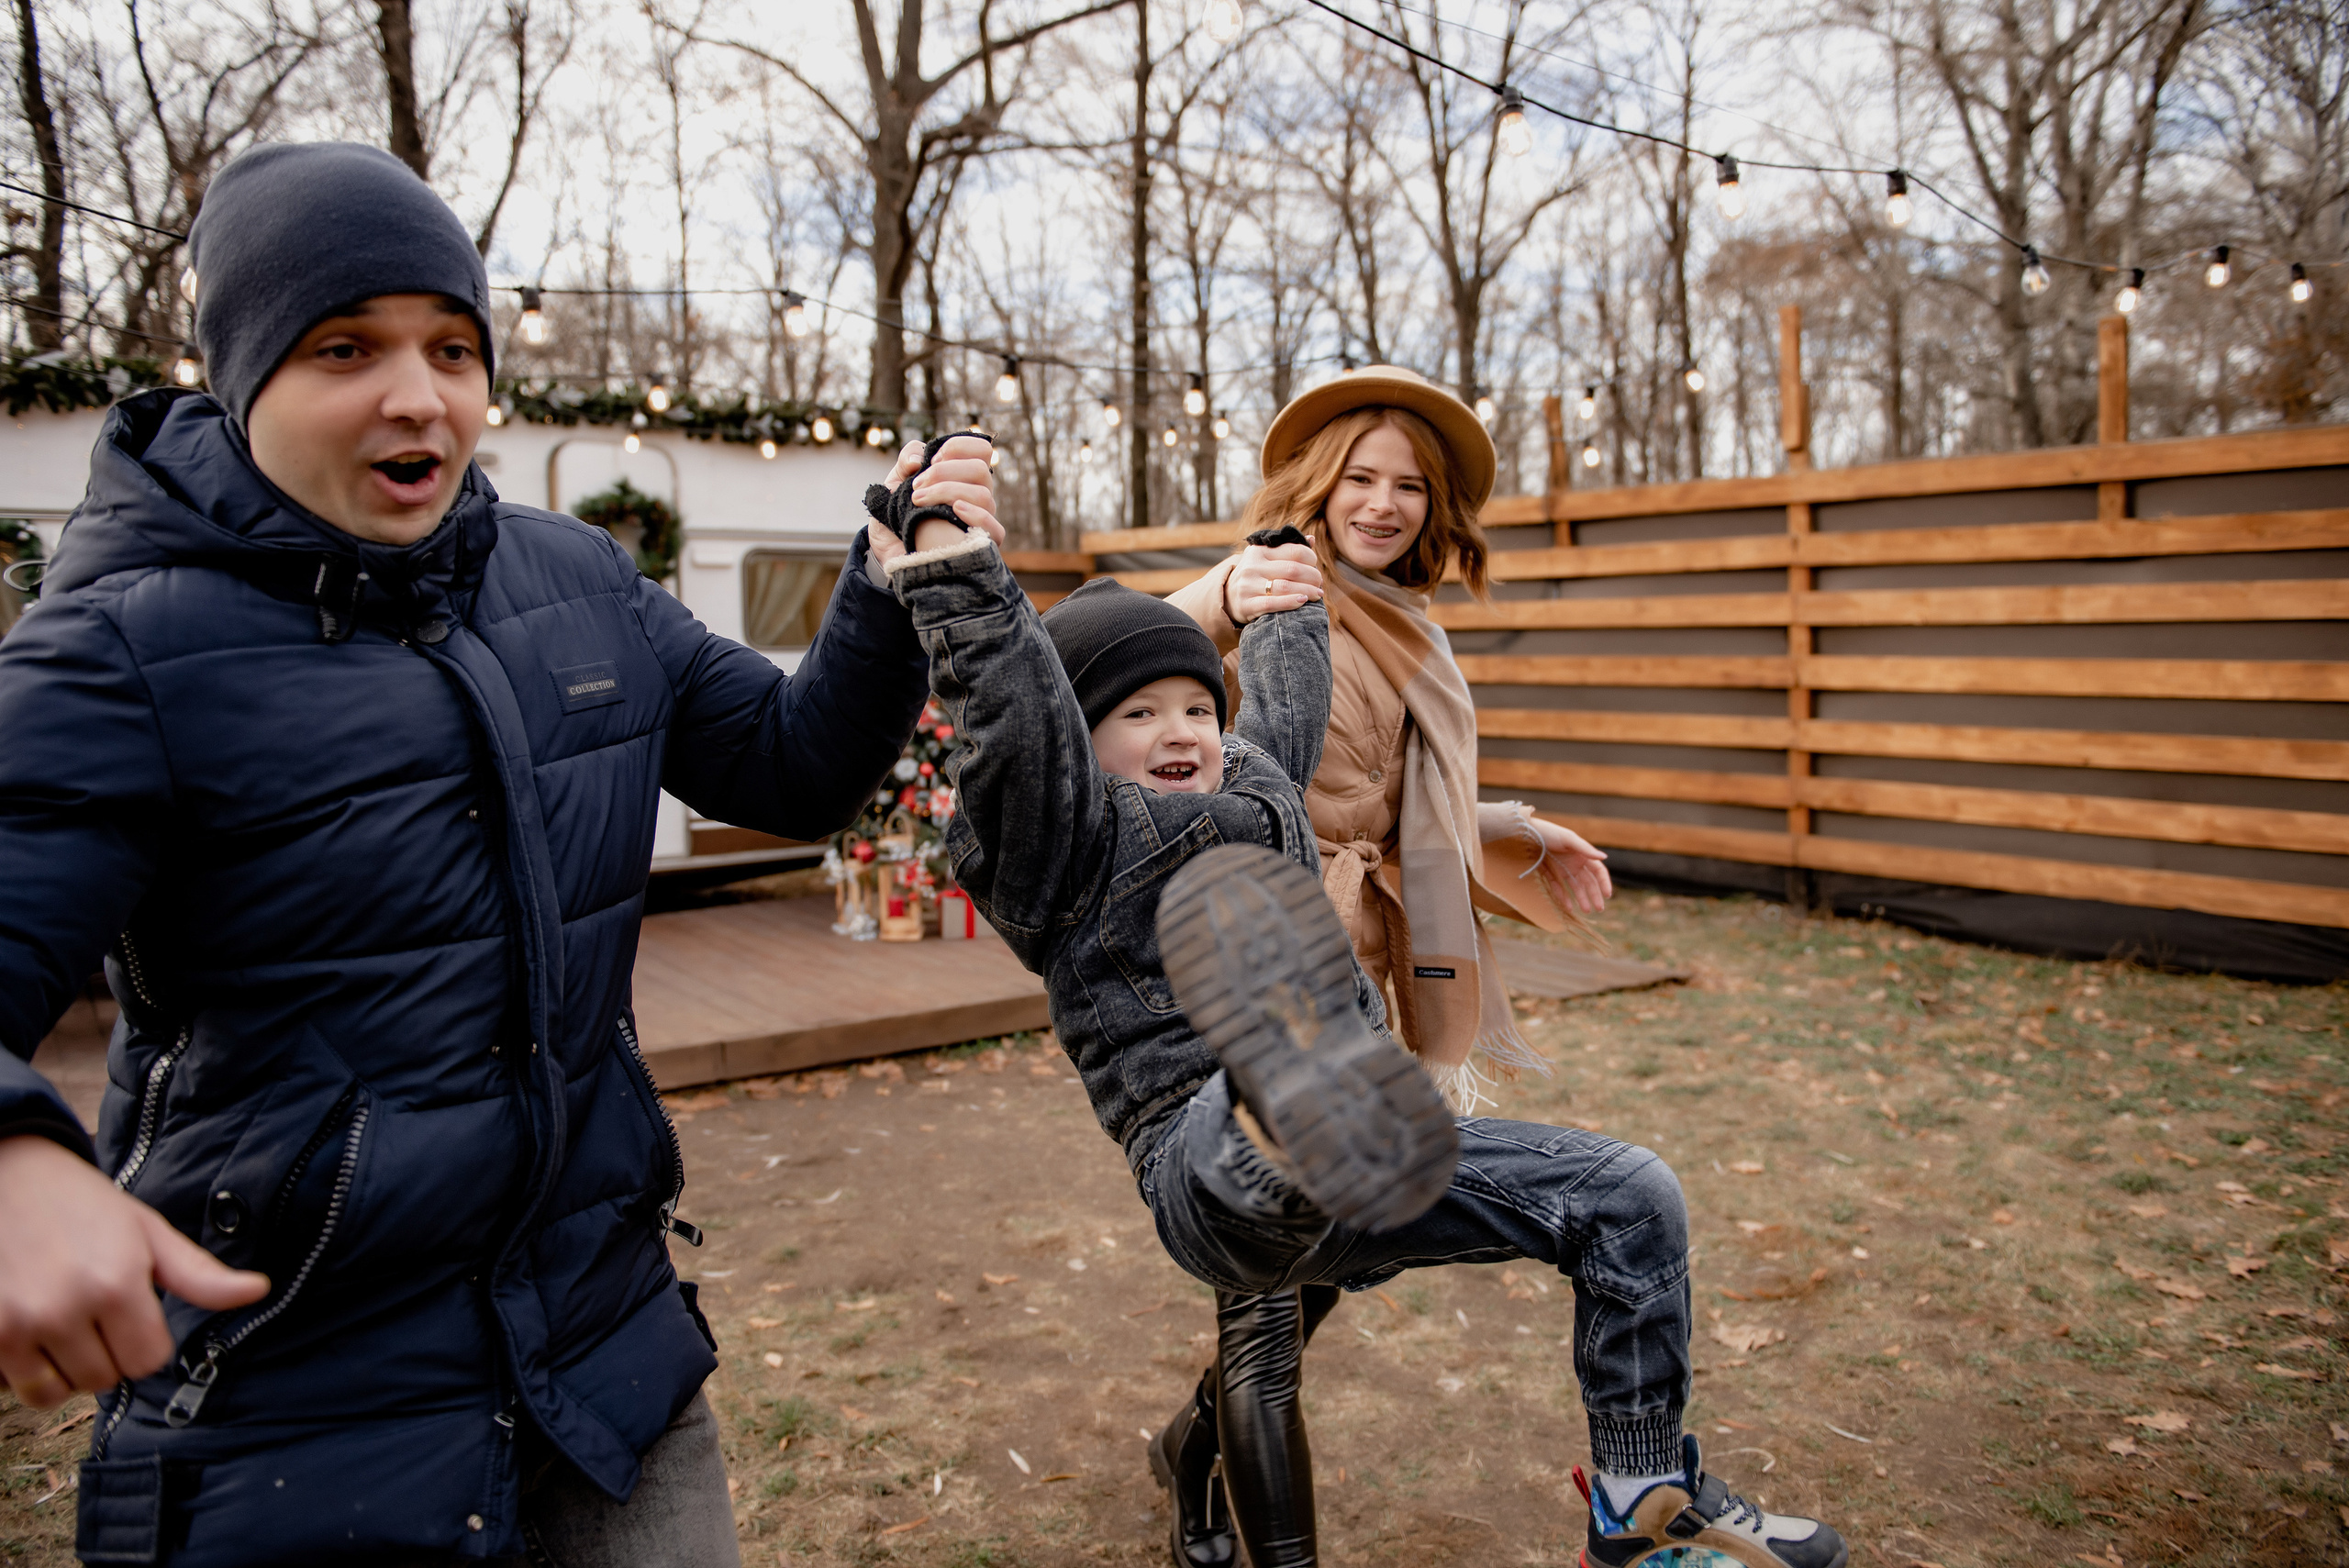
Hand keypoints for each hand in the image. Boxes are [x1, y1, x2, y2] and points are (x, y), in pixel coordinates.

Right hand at [0, 1135, 269, 1407]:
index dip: (145, 1341)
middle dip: (106, 1353)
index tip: (131, 1313)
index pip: (148, 1361)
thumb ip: (199, 1274)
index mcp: (117, 1283)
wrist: (6, 1178)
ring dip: (66, 1367)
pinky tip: (32, 1329)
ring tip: (62, 1320)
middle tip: (92, 1310)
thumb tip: (260, 1290)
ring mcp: (18, 1325)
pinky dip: (28, 1370)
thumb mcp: (148, 1232)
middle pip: (105, 1379)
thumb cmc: (83, 1205)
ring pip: (59, 1391)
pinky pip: (20, 1389)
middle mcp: (66, 1308)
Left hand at [863, 436, 1007, 567]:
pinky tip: (954, 511)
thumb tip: (920, 459)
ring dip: (948, 492)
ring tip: (918, 502)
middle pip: (981, 469)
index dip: (958, 447)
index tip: (932, 459)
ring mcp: (979, 521)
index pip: (981, 450)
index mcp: (961, 477)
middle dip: (944, 471)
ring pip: (984, 495)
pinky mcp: (979, 546)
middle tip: (916, 486)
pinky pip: (996, 529)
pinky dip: (977, 516)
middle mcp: (975, 497)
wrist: (889, 556)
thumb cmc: (895, 520)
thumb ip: (905, 462)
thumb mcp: (892, 485)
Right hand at [1223, 542, 1322, 624]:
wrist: (1228, 597)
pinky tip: (1303, 601)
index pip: (1294, 551)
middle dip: (1312, 577)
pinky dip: (1291, 602)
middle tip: (1319, 583)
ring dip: (1307, 591)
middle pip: (1293, 569)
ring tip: (1317, 594)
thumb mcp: (1267, 558)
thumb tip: (1311, 539)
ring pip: (1285, 586)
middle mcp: (1252, 565)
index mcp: (1260, 550)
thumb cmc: (1257, 575)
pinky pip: (1273, 603)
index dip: (1311, 558)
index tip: (1315, 566)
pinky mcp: (1246, 604)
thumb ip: (1289, 549)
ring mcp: (1248, 585)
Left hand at [1532, 819, 1611, 915]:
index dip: (1604, 882)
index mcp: (1582, 854)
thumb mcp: (1568, 839)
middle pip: (1588, 882)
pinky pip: (1559, 888)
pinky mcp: (1550, 874)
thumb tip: (1604, 857)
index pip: (1598, 871)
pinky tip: (1569, 908)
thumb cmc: (1549, 832)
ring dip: (1581, 899)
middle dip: (1595, 895)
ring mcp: (1562, 870)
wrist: (1525, 834)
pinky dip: (1564, 898)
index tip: (1608, 894)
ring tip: (1586, 911)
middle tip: (1599, 909)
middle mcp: (1574, 863)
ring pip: (1575, 887)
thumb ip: (1585, 849)